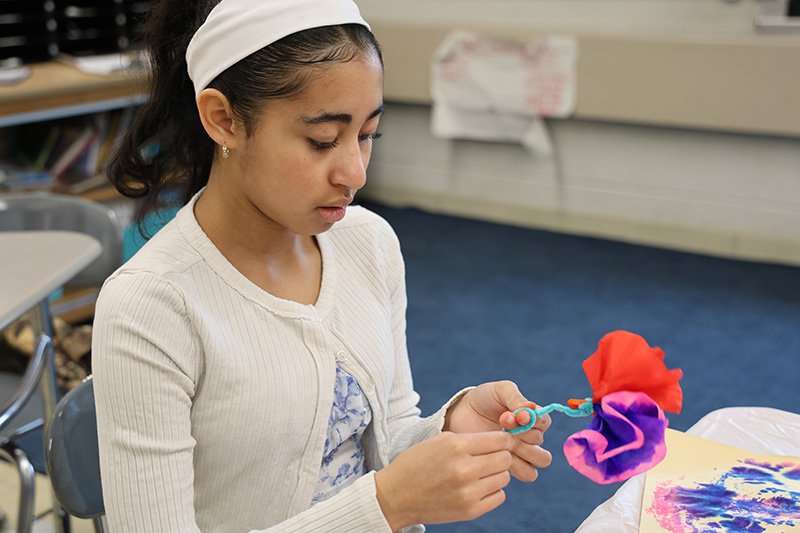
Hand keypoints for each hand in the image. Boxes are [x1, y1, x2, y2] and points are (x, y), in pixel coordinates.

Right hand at [375, 431, 514, 530]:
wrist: (396, 496)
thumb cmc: (417, 464)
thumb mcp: (439, 441)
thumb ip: (469, 439)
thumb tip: (499, 441)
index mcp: (456, 446)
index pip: (499, 439)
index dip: (504, 439)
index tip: (501, 441)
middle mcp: (464, 469)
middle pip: (505, 458)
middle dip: (501, 455)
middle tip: (490, 457)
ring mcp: (468, 493)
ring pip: (504, 478)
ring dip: (496, 473)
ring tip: (480, 472)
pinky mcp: (470, 511)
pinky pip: (499, 496)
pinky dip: (492, 491)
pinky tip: (477, 487)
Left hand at [444, 381, 551, 481]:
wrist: (461, 412)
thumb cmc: (485, 398)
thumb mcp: (500, 390)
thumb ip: (516, 398)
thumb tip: (531, 410)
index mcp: (532, 419)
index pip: (544, 422)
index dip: (533, 420)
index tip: (516, 415)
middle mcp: (529, 439)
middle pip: (543, 450)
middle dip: (526, 438)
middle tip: (505, 427)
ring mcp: (518, 454)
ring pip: (536, 466)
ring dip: (522, 453)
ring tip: (501, 441)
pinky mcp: (505, 465)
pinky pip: (523, 474)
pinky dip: (513, 466)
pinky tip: (495, 452)